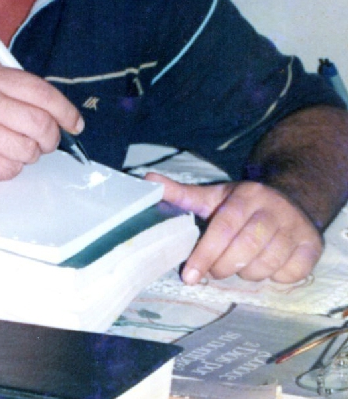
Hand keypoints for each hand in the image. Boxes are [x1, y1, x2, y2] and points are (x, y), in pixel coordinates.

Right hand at [0, 64, 83, 182]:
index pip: (42, 92)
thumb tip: (53, 108)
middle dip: (51, 137)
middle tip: (45, 140)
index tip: (75, 123)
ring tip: (8, 145)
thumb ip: (9, 88)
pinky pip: (11, 170)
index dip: (65, 110)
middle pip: (41, 124)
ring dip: (27, 153)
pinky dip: (9, 167)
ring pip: (29, 151)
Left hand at [145, 173, 322, 284]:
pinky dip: (274, 277)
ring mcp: (295, 228)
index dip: (205, 253)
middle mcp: (272, 209)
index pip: (223, 227)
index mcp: (245, 196)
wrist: (292, 199)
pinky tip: (266, 266)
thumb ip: (182, 194)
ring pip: (266, 265)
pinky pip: (289, 275)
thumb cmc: (244, 204)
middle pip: (245, 248)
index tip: (189, 276)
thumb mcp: (215, 196)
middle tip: (213, 272)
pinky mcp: (311, 247)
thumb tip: (148, 181)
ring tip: (239, 264)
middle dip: (223, 266)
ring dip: (247, 273)